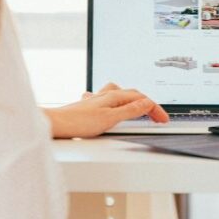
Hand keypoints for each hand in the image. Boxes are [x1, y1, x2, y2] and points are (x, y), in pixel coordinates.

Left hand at [43, 83, 168, 138]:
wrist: (55, 124)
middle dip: (147, 104)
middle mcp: (105, 95)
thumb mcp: (110, 119)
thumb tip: (147, 103)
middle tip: (157, 117)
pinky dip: (117, 103)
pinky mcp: (89, 107)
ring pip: (120, 95)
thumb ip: (129, 111)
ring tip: (140, 108)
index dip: (155, 109)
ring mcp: (97, 100)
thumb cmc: (78, 122)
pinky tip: (112, 108)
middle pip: (133, 95)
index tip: (163, 119)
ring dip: (133, 100)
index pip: (141, 99)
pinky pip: (108, 99)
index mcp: (113, 96)